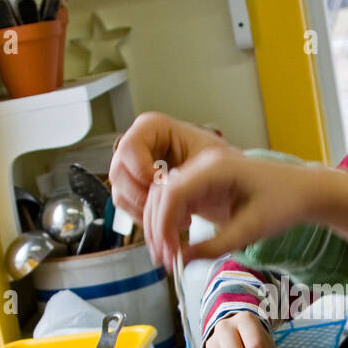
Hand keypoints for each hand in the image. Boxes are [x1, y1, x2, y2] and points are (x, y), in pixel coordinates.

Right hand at [108, 111, 228, 224]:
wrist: (229, 183)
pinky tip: (168, 220)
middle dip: (142, 195)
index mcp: (154, 127)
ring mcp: (133, 169)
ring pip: (120, 192)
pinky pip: (127, 207)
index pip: (130, 146)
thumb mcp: (212, 161)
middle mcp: (139, 146)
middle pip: (118, 171)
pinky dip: (145, 217)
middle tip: (168, 207)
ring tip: (175, 216)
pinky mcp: (136, 189)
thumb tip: (165, 191)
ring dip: (145, 210)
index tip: (161, 184)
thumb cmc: (225, 163)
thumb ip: (188, 173)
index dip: (140, 168)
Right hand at [141, 148, 320, 269]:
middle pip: (161, 192)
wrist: (302, 190)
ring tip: (168, 256)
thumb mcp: (251, 231)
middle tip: (165, 261)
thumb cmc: (284, 204)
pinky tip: (175, 242)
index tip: (167, 254)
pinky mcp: (202, 182)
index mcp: (217, 168)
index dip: (163, 225)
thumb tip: (181, 261)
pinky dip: (170, 220)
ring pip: (163, 195)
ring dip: (160, 225)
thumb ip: (214, 246)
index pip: (173, 192)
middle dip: (157, 228)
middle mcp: (203, 163)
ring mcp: (201, 171)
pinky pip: (175, 198)